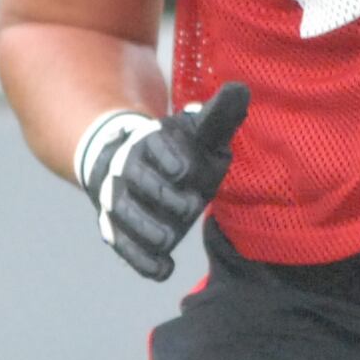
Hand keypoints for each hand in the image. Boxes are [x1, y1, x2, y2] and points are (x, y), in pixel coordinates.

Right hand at [75, 84, 248, 277]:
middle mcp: (131, 169)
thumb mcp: (201, 133)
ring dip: (143, 228)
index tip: (184, 170)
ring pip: (124, 213)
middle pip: (138, 180)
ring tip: (166, 240)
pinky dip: (140, 259)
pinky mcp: (119, 229)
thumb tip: (241, 90)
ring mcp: (121, 200)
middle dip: (161, 195)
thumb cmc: (182, 152)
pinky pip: (123, 245)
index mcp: (151, 140)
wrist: (138, 168)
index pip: (154, 145)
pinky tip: (162, 269)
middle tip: (189, 206)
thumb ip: (220, 118)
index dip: (167, 157)